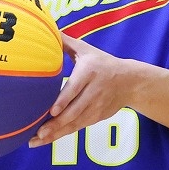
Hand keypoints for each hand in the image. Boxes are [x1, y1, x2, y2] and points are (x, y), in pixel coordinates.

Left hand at [31, 32, 138, 147]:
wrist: (130, 81)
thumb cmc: (102, 63)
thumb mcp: (87, 50)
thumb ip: (66, 42)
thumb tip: (46, 29)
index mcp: (89, 73)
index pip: (75, 89)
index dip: (64, 101)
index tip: (52, 111)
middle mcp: (93, 92)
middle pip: (74, 111)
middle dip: (56, 124)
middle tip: (38, 132)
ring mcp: (96, 107)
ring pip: (75, 123)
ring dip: (56, 133)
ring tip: (38, 140)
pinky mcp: (97, 117)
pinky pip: (78, 127)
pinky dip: (63, 134)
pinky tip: (48, 139)